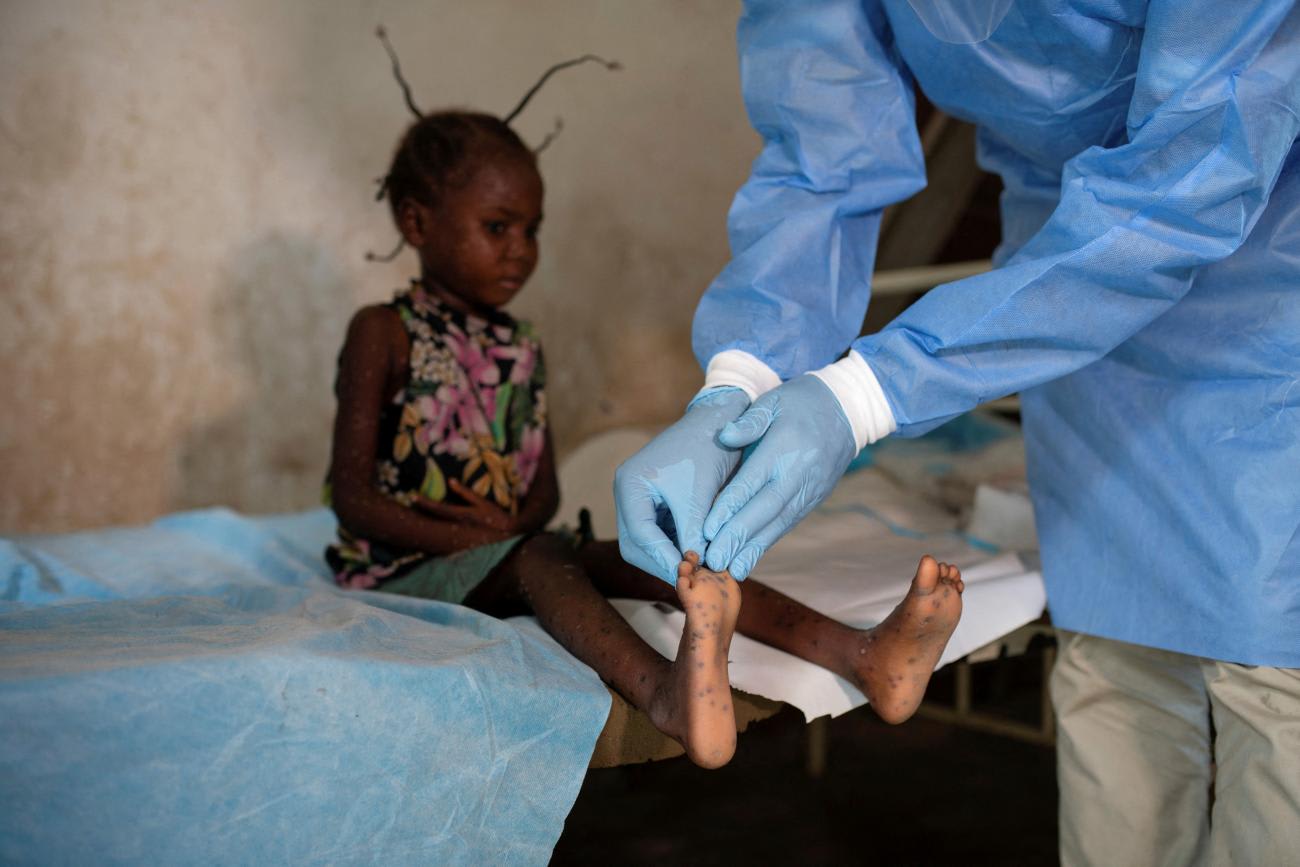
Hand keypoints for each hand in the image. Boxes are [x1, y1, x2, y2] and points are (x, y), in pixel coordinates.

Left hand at [413, 479, 520, 533]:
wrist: (507, 534)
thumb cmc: (496, 516)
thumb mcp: (482, 502)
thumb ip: (465, 493)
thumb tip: (451, 481)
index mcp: (461, 515)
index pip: (438, 508)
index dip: (424, 503)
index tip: (413, 496)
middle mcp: (456, 525)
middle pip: (434, 518)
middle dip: (421, 510)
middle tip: (409, 502)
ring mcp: (458, 532)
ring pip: (437, 525)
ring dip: (426, 517)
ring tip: (416, 510)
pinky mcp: (461, 537)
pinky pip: (444, 531)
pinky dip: (435, 526)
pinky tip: (430, 524)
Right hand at [613, 387, 750, 583]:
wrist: (718, 423)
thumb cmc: (708, 449)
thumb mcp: (700, 492)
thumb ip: (694, 532)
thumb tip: (698, 568)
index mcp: (630, 484)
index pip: (639, 534)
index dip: (662, 558)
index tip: (686, 575)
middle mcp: (628, 493)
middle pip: (635, 544)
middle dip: (662, 562)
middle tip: (691, 578)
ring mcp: (639, 499)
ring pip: (646, 544)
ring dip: (669, 558)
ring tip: (698, 570)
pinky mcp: (655, 504)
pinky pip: (659, 535)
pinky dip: (676, 547)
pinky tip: (698, 555)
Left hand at [702, 375, 855, 579]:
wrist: (848, 410)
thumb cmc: (801, 401)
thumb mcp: (774, 399)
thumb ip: (751, 420)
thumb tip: (727, 436)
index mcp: (784, 447)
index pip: (752, 482)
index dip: (730, 507)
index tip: (708, 529)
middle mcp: (798, 474)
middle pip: (764, 510)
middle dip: (738, 537)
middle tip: (714, 561)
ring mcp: (808, 489)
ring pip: (777, 523)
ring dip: (753, 549)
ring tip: (730, 571)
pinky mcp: (813, 499)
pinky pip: (787, 523)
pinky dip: (767, 542)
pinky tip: (749, 559)